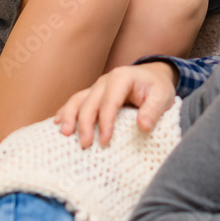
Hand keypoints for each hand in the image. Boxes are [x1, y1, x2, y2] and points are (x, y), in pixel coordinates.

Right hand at [55, 61, 176, 147]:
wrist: (153, 76)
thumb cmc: (157, 87)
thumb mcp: (162, 97)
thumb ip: (153, 111)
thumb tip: (143, 127)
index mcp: (122, 78)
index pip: (109, 102)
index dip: (105, 122)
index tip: (105, 141)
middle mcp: (105, 81)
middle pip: (89, 102)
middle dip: (85, 124)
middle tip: (85, 145)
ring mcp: (96, 87)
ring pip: (77, 100)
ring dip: (68, 117)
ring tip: (64, 134)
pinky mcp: (93, 94)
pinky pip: (76, 101)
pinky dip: (65, 112)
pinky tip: (57, 123)